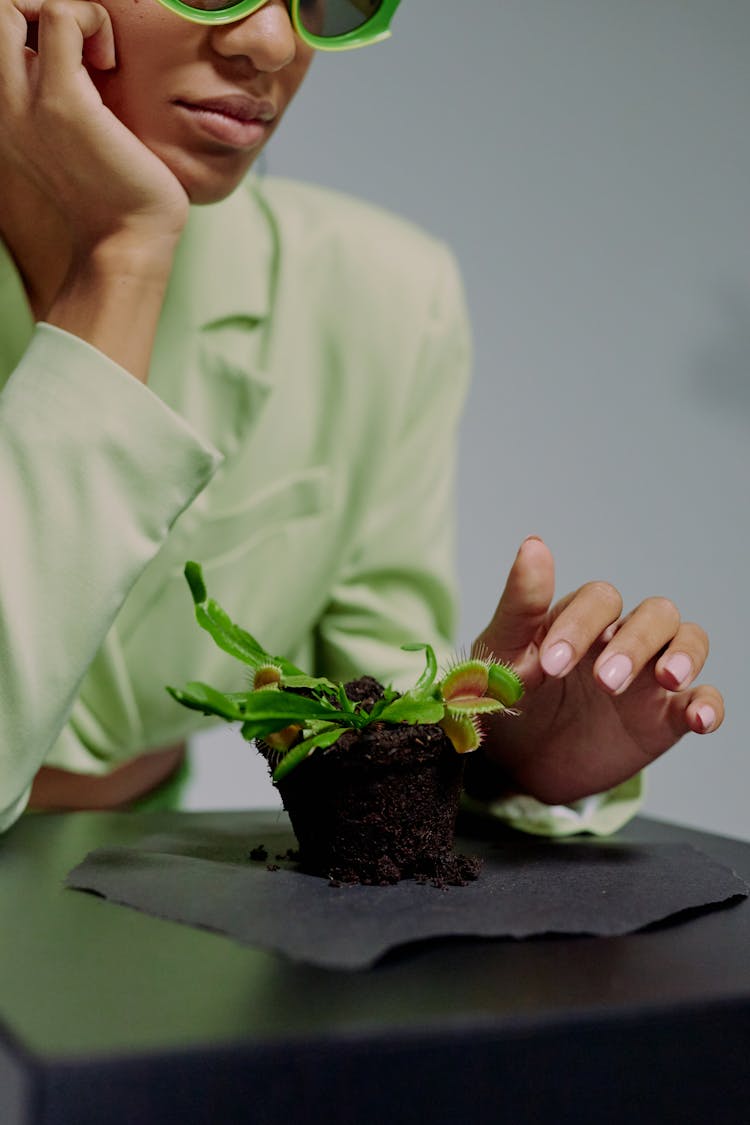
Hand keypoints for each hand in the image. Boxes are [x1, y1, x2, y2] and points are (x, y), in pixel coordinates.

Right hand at [0, 0, 189, 256]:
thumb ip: (66, 98)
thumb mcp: (77, 139)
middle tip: (82, 46)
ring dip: (63, 10)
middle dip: (38, 7)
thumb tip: (89, 59)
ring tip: (97, 55)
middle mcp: (1, 105)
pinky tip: (110, 63)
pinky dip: (91, 19)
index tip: (78, 58)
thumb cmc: (119, 195)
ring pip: (8, 6)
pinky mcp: (63, 102)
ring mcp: (26, 102)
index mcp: (3, 114)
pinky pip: (61, 15)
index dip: (33, 25)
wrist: (129, 244)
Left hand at [471, 536, 724, 804]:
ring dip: (683, 655)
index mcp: (582, 618)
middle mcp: (621, 638)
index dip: (580, 626)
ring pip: (689, 640)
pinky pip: (703, 699)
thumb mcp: (502, 653)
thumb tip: (534, 544)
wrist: (516, 763)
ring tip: (667, 679)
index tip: (551, 665)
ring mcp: (648, 676)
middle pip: (654, 614)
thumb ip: (521, 604)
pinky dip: (709, 705)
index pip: (599, 600)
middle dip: (634, 644)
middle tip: (604, 682)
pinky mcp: (665, 717)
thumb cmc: (509, 697)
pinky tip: (699, 719)